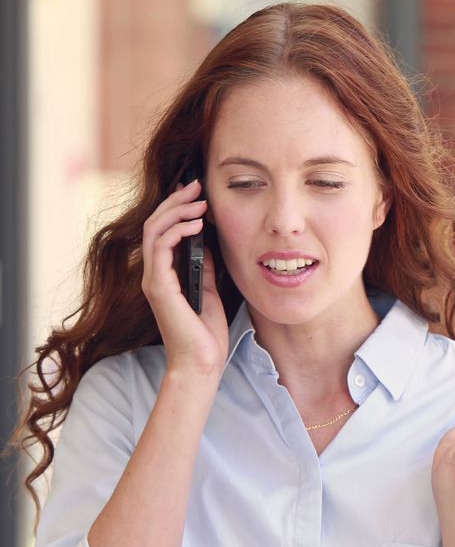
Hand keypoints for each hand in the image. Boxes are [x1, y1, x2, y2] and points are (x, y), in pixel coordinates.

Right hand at [140, 179, 227, 378]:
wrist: (202, 362)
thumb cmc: (205, 331)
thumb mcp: (208, 289)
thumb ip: (202, 266)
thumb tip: (206, 242)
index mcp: (164, 273)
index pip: (163, 230)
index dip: (177, 208)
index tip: (197, 192)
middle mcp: (154, 274)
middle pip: (155, 224)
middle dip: (176, 201)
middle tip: (196, 184)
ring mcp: (154, 280)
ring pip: (154, 231)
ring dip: (177, 211)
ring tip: (200, 202)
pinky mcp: (159, 288)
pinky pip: (160, 249)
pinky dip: (177, 231)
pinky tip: (196, 224)